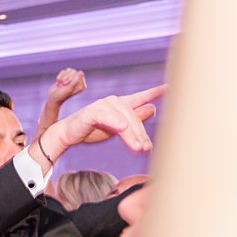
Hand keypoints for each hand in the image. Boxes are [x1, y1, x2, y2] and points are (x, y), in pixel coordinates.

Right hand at [43, 85, 163, 157]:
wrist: (67, 135)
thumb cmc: (91, 131)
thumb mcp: (116, 128)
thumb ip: (133, 120)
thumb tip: (152, 109)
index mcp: (120, 105)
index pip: (140, 97)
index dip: (154, 92)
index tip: (169, 87)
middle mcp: (113, 102)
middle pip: (133, 117)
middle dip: (141, 134)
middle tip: (147, 149)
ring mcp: (102, 106)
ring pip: (123, 120)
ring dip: (132, 135)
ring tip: (139, 148)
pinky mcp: (91, 112)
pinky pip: (105, 117)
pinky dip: (114, 122)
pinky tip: (122, 128)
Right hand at [46, 67, 86, 103]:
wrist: (53, 98)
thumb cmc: (62, 95)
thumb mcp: (69, 88)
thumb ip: (76, 80)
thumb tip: (81, 71)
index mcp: (81, 85)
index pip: (78, 74)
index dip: (71, 78)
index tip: (66, 84)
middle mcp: (78, 81)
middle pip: (73, 71)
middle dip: (66, 77)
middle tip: (63, 84)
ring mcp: (72, 79)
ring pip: (69, 70)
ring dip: (62, 77)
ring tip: (61, 84)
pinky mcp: (66, 77)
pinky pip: (64, 71)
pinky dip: (60, 76)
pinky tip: (58, 82)